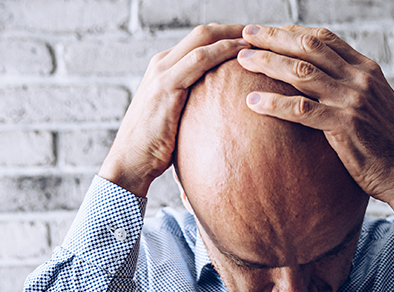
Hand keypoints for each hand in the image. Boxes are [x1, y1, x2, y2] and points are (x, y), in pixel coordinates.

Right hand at [99, 24, 247, 196]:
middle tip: (263, 34)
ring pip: (202, 39)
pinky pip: (199, 60)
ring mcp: (162, 72)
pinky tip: (243, 53)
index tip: (253, 40)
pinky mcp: (166, 86)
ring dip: (233, 35)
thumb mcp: (177, 117)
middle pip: (203, 32)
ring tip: (260, 39)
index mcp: (165, 67)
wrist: (130, 161)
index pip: (200, 40)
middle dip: (234, 28)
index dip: (227, 35)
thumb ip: (194, 105)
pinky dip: (223, 52)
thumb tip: (222, 112)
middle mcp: (162, 63)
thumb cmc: (156, 146)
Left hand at [236, 24, 393, 224]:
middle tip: (247, 34)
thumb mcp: (378, 106)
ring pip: (301, 72)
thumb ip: (356, 89)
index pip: (325, 39)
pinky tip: (253, 101)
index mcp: (368, 70)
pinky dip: (274, 103)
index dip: (293, 32)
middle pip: (309, 46)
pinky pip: (301, 109)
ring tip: (242, 60)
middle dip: (274, 37)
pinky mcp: (344, 126)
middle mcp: (360, 79)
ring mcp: (353, 101)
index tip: (270, 31)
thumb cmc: (391, 147)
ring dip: (268, 62)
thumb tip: (330, 83)